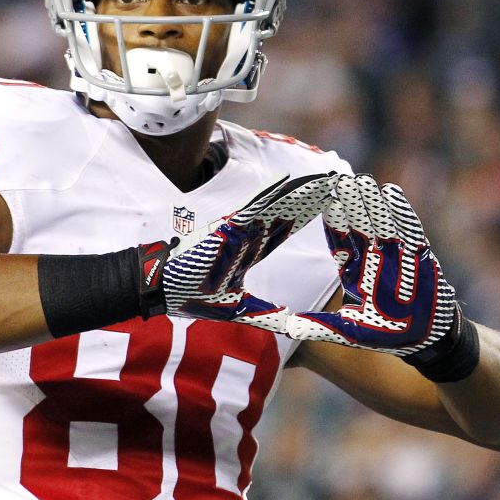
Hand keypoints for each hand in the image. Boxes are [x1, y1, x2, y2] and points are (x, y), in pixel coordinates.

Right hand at [161, 172, 336, 331]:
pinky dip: (270, 194)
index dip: (307, 216)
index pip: (285, 229)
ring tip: (323, 178)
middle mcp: (247, 235)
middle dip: (310, 198)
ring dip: (298, 192)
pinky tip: (288, 182)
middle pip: (286, 212)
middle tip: (337, 183)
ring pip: (274, 205)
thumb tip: (291, 320)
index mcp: (250, 251)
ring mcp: (236, 228)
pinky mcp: (225, 227)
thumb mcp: (238, 308)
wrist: (161, 287)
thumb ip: (265, 312)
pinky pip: (252, 208)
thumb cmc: (192, 294)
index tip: (330, 206)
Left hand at [285, 174, 460, 355]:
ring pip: (382, 220)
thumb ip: (318, 326)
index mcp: (353, 270)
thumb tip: (284, 328)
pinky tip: (391, 191)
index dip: (333, 222)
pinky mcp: (418, 253)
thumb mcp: (347, 331)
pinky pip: (409, 228)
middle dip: (350, 203)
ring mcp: (396, 252)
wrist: (427, 337)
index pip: (340, 240)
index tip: (322, 202)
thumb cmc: (386, 334)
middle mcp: (372, 256)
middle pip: (359, 224)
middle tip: (338, 180)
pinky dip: (400, 211)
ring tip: (362, 180)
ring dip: (372, 201)